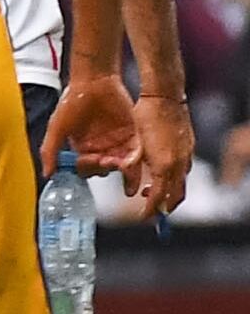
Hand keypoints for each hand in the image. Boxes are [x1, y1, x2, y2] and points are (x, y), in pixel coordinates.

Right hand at [40, 73, 143, 182]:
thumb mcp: (56, 127)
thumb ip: (50, 151)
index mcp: (82, 148)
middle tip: (104, 161)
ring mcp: (117, 141)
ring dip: (121, 169)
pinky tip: (129, 160)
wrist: (94, 81)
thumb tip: (47, 174)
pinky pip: (136, 152)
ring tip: (119, 164)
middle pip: (105, 169)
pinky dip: (134, 159)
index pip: (85, 168)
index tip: (86, 160)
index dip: (86, 168)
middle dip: (104, 168)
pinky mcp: (133, 134)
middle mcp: (100, 147)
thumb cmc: (72, 101)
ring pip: (122, 164)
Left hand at [130, 95, 195, 215]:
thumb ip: (132, 160)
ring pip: (182, 183)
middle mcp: (178, 163)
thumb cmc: (146, 115)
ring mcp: (186, 155)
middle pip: (176, 196)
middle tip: (151, 212)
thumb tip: (125, 172)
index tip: (143, 217)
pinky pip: (184, 169)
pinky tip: (162, 173)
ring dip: (170, 193)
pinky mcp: (189, 147)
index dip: (150, 210)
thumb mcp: (135, 140)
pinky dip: (175, 178)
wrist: (165, 96)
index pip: (158, 197)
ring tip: (154, 193)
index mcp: (164, 164)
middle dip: (164, 207)